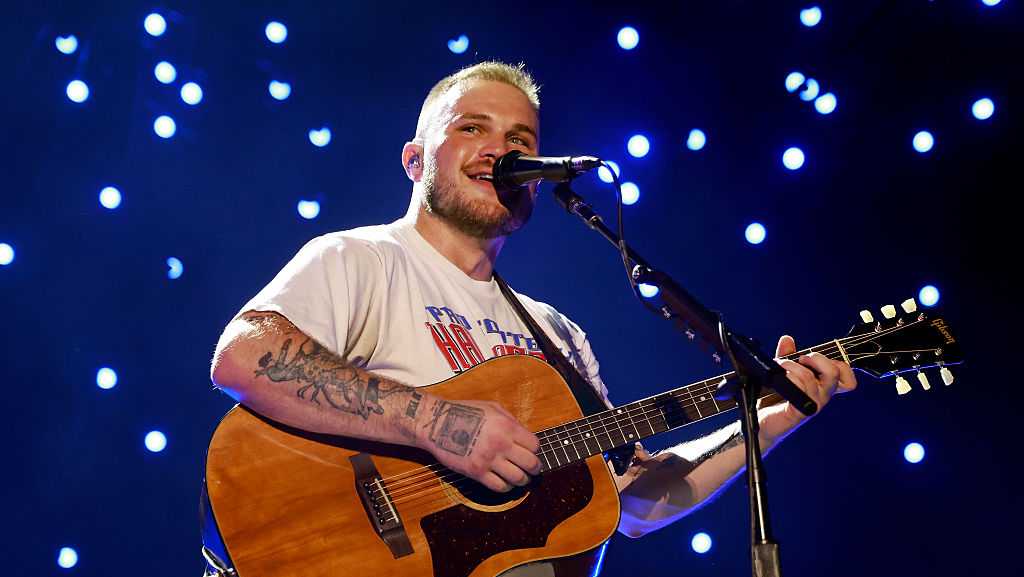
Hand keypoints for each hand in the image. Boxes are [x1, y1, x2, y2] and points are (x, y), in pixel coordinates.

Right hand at [414, 396, 540, 492]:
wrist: (437, 423)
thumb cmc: (464, 412)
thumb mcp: (492, 408)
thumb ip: (511, 421)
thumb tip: (524, 436)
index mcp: (507, 426)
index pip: (534, 445)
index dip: (535, 450)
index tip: (531, 452)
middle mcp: (501, 443)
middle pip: (531, 464)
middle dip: (535, 468)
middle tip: (532, 469)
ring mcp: (489, 459)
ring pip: (518, 478)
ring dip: (522, 480)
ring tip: (520, 478)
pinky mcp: (476, 472)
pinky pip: (499, 487)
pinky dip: (506, 487)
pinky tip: (505, 483)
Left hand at [757, 335, 856, 444]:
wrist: (761, 422)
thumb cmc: (773, 399)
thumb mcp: (781, 372)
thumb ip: (786, 355)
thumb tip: (787, 339)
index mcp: (822, 386)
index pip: (846, 375)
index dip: (837, 363)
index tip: (812, 358)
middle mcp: (821, 395)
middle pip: (835, 373)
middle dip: (817, 358)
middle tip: (801, 360)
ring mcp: (813, 404)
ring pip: (812, 378)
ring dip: (793, 366)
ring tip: (781, 367)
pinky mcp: (801, 412)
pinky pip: (801, 390)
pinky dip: (789, 377)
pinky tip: (779, 379)